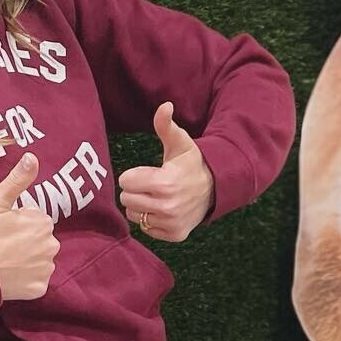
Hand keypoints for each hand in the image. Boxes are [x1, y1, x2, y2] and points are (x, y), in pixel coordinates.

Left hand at [118, 102, 214, 240]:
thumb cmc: (190, 163)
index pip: (125, 181)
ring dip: (141, 206)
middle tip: (151, 185)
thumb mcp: (180, 142)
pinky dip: (151, 220)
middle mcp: (167, 207)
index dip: (134, 175)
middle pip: (126, 200)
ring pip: (134, 215)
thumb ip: (166, 125)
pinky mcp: (174, 235)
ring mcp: (171, 223)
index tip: (148, 172)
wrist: (215, 187)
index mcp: (164, 183)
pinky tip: (164, 210)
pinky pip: (146, 229)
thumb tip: (165, 106)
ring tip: (157, 197)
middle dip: (135, 190)